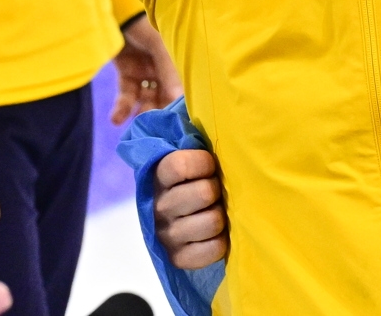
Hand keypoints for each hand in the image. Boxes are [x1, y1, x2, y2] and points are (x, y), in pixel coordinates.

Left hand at [110, 16, 182, 125]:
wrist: (117, 12)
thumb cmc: (144, 26)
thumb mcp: (160, 48)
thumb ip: (168, 74)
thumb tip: (177, 100)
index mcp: (178, 63)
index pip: (182, 89)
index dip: (179, 106)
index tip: (176, 124)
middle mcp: (164, 70)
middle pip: (164, 98)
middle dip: (158, 112)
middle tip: (151, 127)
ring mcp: (146, 73)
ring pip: (145, 100)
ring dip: (139, 113)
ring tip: (133, 124)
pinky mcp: (127, 76)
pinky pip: (126, 96)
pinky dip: (122, 108)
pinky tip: (116, 119)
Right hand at [153, 150, 226, 269]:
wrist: (189, 216)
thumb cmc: (200, 177)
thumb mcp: (194, 155)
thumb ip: (200, 142)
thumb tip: (219, 121)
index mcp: (160, 175)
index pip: (180, 165)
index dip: (204, 164)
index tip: (211, 167)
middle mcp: (159, 206)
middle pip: (204, 193)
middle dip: (217, 190)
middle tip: (216, 192)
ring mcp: (166, 235)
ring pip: (212, 221)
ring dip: (221, 217)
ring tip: (218, 213)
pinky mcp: (176, 259)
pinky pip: (210, 250)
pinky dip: (219, 243)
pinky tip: (218, 236)